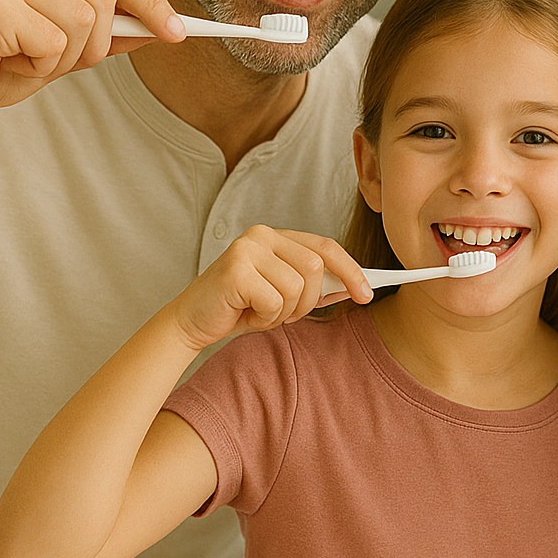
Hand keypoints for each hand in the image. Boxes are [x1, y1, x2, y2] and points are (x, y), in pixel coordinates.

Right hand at [0, 0, 185, 128]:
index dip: (150, 2)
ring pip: (85, 23)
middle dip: (94, 44)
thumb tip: (164, 28)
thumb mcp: (63, 44)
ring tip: (24, 56)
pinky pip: (53, 43)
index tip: (179, 32)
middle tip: (53, 59)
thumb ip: (109, 31)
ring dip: (62, 58)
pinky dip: (38, 67)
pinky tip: (6, 60)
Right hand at [166, 226, 373, 351]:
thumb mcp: (283, 296)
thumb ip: (315, 287)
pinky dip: (266, 318)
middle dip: (308, 301)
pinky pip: (275, 301)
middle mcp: (261, 234)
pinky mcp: (235, 270)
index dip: (350, 270)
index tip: (367, 294)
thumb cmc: (238, 309)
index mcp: (275, 236)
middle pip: (315, 268)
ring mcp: (246, 249)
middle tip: (284, 314)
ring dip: (284, 312)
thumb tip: (356, 286)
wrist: (190, 322)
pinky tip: (246, 314)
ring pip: (297, 287)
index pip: (325, 247)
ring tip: (260, 312)